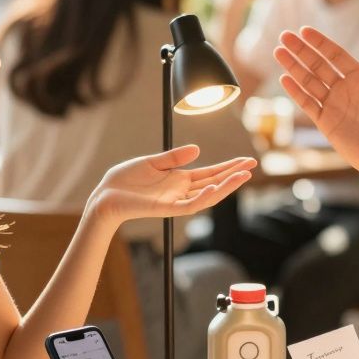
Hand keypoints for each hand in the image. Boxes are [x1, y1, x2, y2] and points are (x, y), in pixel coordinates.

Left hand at [88, 145, 255, 225]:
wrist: (106, 195)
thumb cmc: (125, 179)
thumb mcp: (152, 162)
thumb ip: (174, 157)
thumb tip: (197, 149)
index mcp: (179, 179)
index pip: (210, 173)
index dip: (228, 167)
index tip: (245, 160)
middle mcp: (181, 191)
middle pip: (214, 183)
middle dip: (233, 175)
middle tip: (252, 165)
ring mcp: (175, 201)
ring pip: (207, 196)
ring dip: (225, 187)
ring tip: (242, 176)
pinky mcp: (166, 209)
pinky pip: (189, 205)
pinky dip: (203, 197)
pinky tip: (214, 187)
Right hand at [274, 27, 358, 180]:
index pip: (336, 55)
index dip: (320, 43)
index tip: (304, 31)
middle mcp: (345, 89)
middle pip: (318, 65)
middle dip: (301, 51)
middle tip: (284, 36)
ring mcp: (334, 105)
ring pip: (308, 82)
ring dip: (293, 67)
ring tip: (278, 52)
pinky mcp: (326, 123)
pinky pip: (307, 104)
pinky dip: (295, 92)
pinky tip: (284, 79)